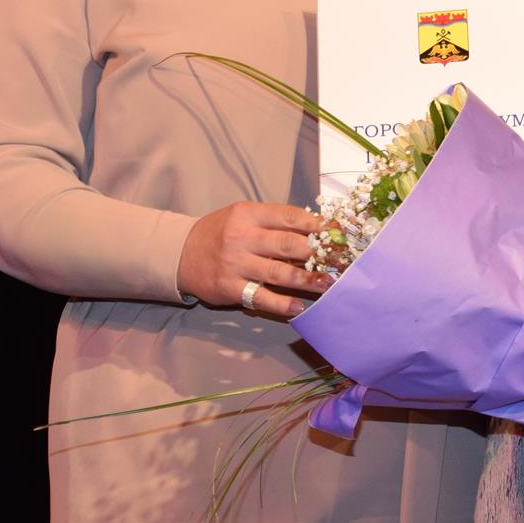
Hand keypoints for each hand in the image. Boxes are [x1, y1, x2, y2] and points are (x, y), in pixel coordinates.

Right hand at [178, 202, 330, 319]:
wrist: (180, 253)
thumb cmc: (220, 232)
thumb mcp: (243, 216)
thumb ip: (274, 221)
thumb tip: (317, 228)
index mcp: (249, 214)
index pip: (290, 217)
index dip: (319, 226)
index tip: (341, 233)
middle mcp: (242, 237)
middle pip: (289, 245)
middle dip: (320, 253)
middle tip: (343, 261)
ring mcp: (236, 264)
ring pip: (279, 273)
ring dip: (308, 280)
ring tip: (329, 284)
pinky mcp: (230, 288)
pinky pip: (260, 297)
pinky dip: (281, 304)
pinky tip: (299, 308)